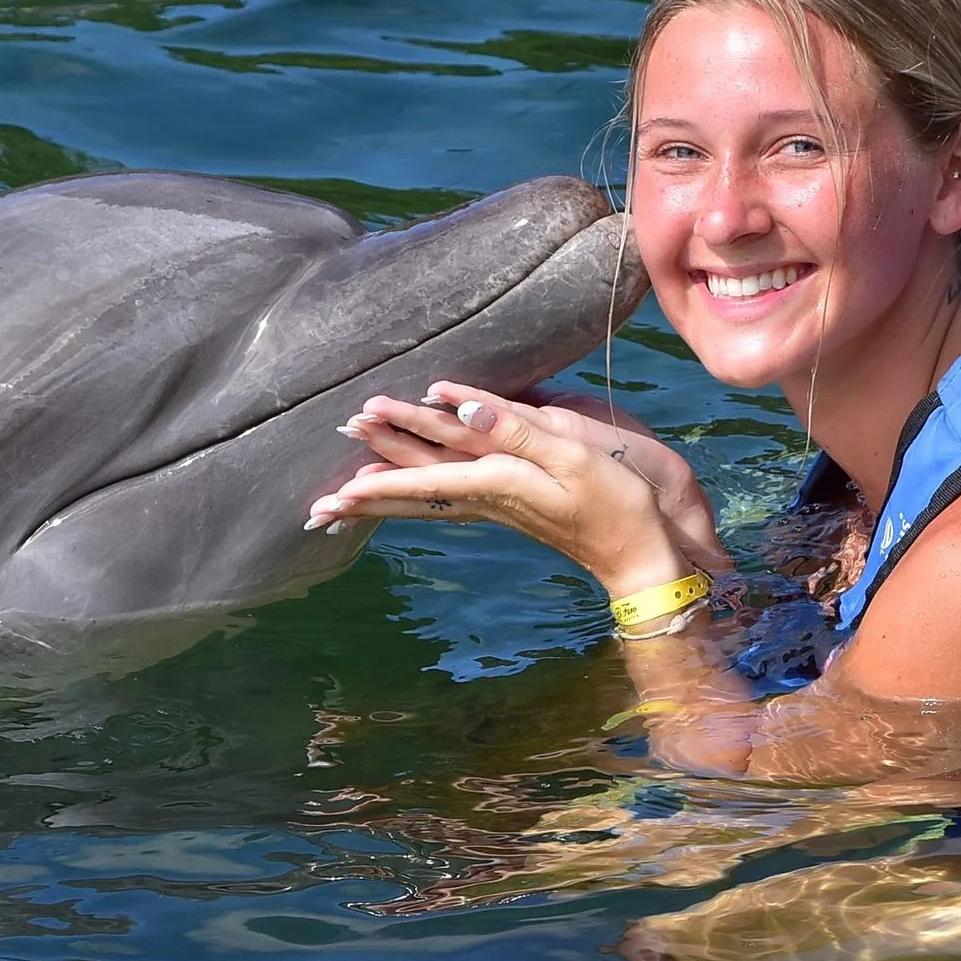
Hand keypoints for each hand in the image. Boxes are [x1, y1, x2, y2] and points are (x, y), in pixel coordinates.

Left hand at [303, 380, 727, 591]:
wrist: (643, 553)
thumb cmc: (615, 504)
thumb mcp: (571, 458)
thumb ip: (515, 429)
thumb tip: (458, 407)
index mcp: (496, 482)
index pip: (423, 479)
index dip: (378, 480)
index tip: (336, 491)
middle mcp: (487, 496)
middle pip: (413, 490)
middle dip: (365, 491)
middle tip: (317, 505)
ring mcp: (496, 503)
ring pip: (425, 496)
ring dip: (382, 494)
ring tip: (342, 500)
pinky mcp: (509, 504)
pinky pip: (446, 498)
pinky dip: (414, 497)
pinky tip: (403, 496)